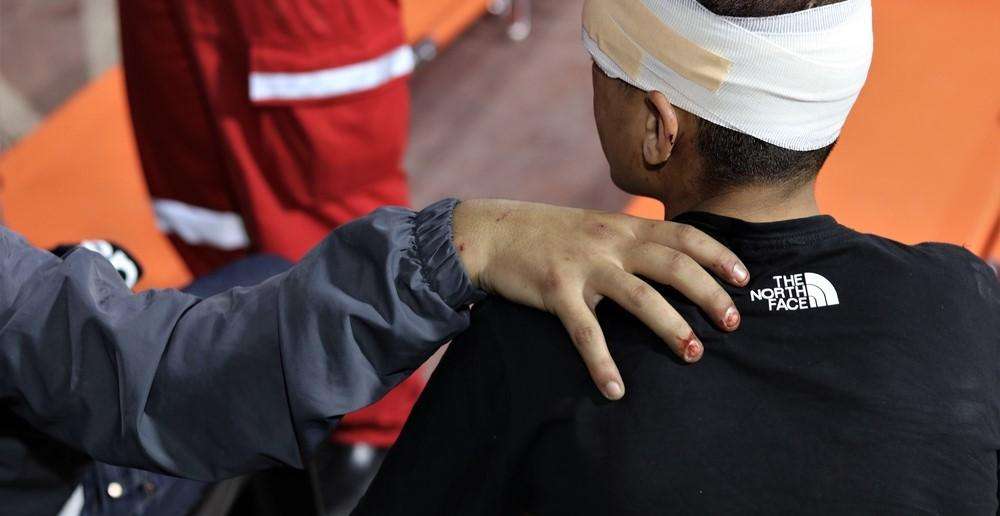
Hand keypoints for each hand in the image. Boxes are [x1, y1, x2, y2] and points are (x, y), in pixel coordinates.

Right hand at [452, 199, 748, 399]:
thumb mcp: (597, 227)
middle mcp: (611, 242)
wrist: (492, 233)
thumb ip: (632, 240)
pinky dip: (602, 363)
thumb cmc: (550, 235)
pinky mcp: (555, 290)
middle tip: (732, 324)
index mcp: (624, 226)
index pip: (683, 235)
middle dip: (709, 294)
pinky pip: (586, 332)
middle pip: (674, 265)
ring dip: (672, 327)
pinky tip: (616, 390)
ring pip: (640, 296)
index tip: (745, 280)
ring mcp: (584, 265)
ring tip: (694, 354)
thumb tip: (674, 260)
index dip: (718, 256)